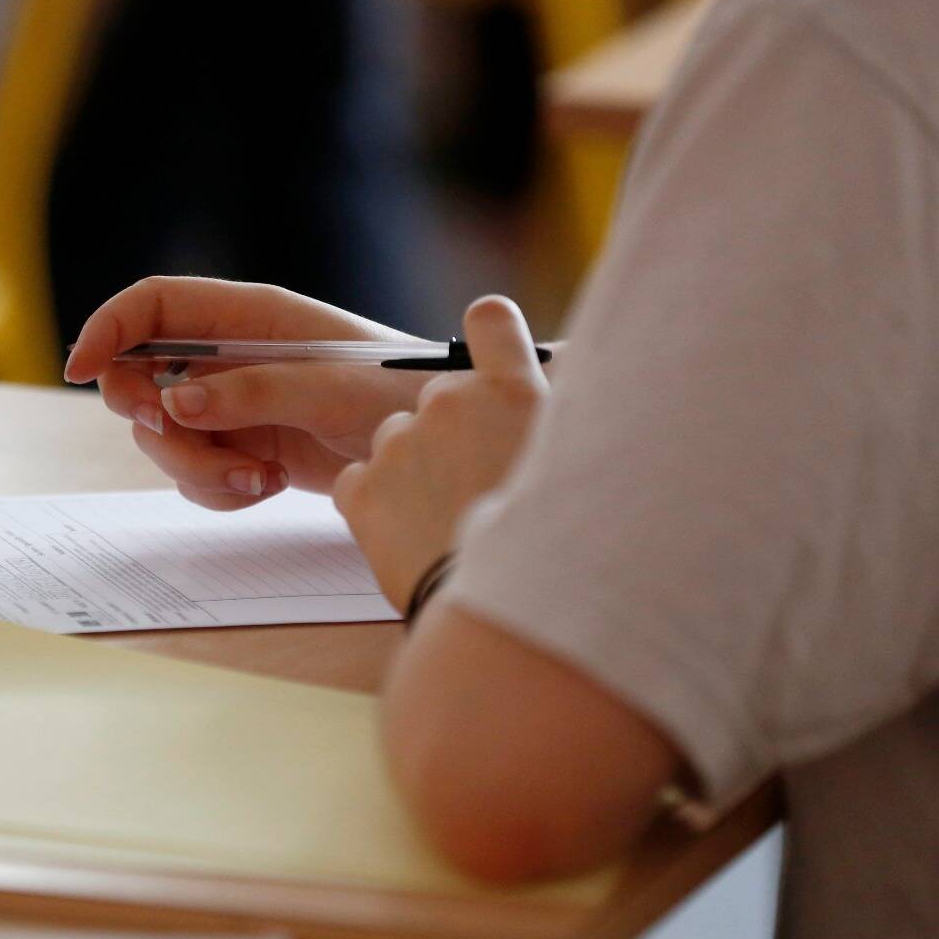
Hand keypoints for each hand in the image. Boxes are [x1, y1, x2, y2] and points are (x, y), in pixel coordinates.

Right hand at [64, 276, 429, 509]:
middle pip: (141, 378)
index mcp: (248, 316)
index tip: (82, 371)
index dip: (108, 329)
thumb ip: (252, 392)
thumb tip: (177, 405)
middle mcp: (230, 356)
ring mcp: (232, 404)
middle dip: (151, 421)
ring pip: (165, 436)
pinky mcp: (244, 447)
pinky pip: (196, 473)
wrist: (439, 447)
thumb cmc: (399, 394)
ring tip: (259, 478)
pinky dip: (221, 489)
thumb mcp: (329, 389)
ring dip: (198, 467)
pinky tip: (270, 486)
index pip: (154, 306)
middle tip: (189, 440)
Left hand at [333, 296, 548, 607]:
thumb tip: (572, 388)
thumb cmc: (563, 552)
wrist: (515, 617)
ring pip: (394, 445)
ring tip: (444, 527)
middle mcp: (453, 402)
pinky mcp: (362, 489)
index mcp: (515, 392)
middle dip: (450, 438)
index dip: (487, 338)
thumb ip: (558, 425)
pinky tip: (411, 542)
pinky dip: (376, 511)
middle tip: (474, 493)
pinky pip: (357, 485)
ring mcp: (401, 443)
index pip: (491, 322)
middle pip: (438, 401)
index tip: (486, 363)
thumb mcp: (582, 469)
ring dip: (412, 476)